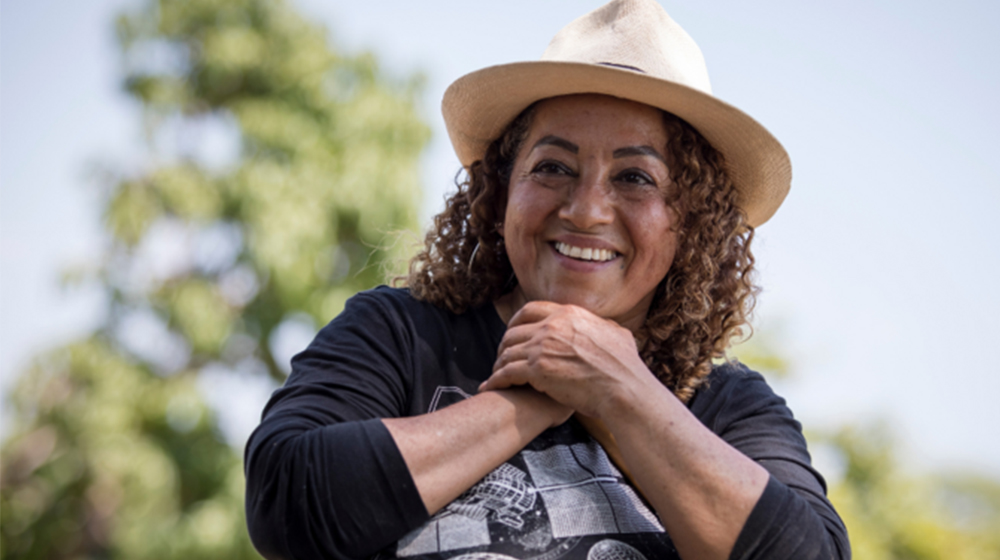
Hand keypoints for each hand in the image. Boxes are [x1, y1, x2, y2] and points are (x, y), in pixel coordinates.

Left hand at [480, 301, 653, 419]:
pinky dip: (496, 380)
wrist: (623, 388)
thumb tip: (605, 325)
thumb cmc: (625, 367)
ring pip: (507, 352)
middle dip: (504, 344)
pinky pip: (506, 372)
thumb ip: (603, 326)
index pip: (531, 309)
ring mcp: (542, 346)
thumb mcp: (617, 334)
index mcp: (569, 314)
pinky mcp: (537, 370)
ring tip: (495, 375)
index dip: (516, 321)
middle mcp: (552, 326)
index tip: (513, 332)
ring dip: (499, 364)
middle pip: (514, 331)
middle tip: (502, 356)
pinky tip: (491, 387)